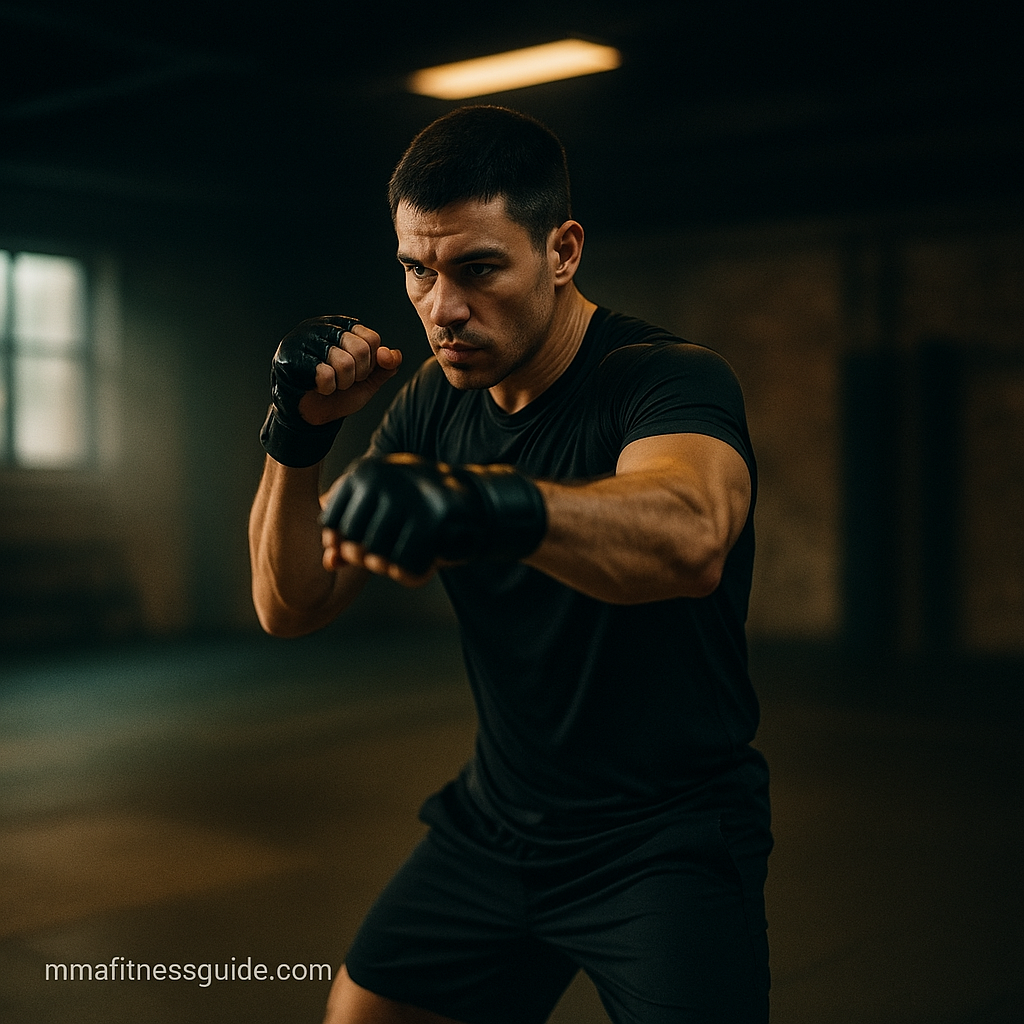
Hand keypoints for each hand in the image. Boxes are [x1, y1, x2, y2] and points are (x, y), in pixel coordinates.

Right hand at [260, 316, 401, 467]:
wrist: (311, 415)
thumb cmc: (338, 393)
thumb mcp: (369, 379)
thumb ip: (386, 366)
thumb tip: (393, 354)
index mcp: (342, 326)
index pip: (372, 339)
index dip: (370, 363)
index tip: (356, 371)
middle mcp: (323, 327)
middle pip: (360, 349)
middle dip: (357, 374)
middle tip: (342, 380)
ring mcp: (305, 340)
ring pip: (344, 362)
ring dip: (342, 383)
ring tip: (330, 383)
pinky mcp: (291, 357)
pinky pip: (325, 374)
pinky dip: (327, 388)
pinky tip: (316, 386)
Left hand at [320, 454, 546, 579]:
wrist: (477, 506)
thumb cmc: (418, 510)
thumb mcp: (378, 512)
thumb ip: (348, 534)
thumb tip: (329, 561)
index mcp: (367, 471)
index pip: (331, 522)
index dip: (339, 544)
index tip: (357, 547)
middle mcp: (386, 480)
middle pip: (353, 543)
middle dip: (367, 559)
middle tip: (386, 556)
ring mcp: (411, 500)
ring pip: (378, 558)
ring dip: (390, 568)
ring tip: (405, 556)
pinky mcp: (434, 522)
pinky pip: (406, 567)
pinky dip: (412, 574)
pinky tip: (424, 564)